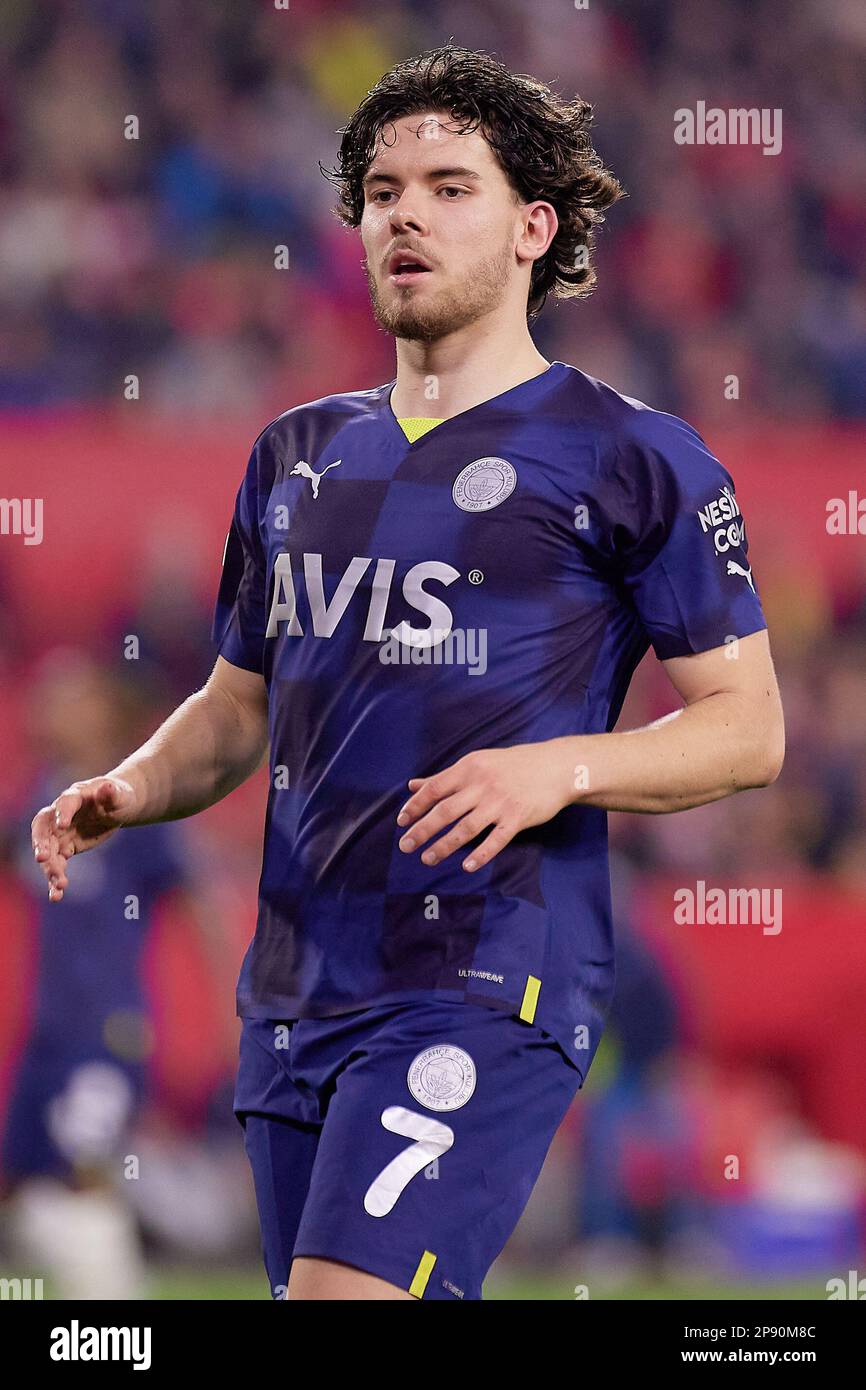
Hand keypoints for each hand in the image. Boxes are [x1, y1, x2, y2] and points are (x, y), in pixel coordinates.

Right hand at [31, 776, 137, 902]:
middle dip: (41, 843)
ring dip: (50, 867)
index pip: (64, 803)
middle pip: (44, 829)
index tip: (62, 825)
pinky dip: (55, 879)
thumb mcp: (120, 794)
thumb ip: (112, 792)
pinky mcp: (65, 848)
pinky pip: (56, 864)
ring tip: (59, 885)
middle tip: (42, 858)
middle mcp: (60, 815)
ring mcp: (60, 833)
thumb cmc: (118, 796)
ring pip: (48, 851)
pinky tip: (56, 895)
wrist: (116, 807)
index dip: (62, 813)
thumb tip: (107, 787)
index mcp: (74, 796)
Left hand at [396, 742, 574, 871]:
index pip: (434, 789)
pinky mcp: (517, 818)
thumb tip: (413, 786)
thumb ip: (444, 778)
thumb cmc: (511, 766)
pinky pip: (496, 840)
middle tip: (405, 846)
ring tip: (427, 859)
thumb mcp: (477, 764)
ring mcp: (500, 802)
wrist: (555, 767)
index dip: (415, 806)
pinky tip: (466, 866)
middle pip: (445, 811)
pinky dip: (481, 854)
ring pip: (466, 828)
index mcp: (469, 769)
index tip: (401, 822)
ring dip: (444, 845)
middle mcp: (482, 785)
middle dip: (422, 830)